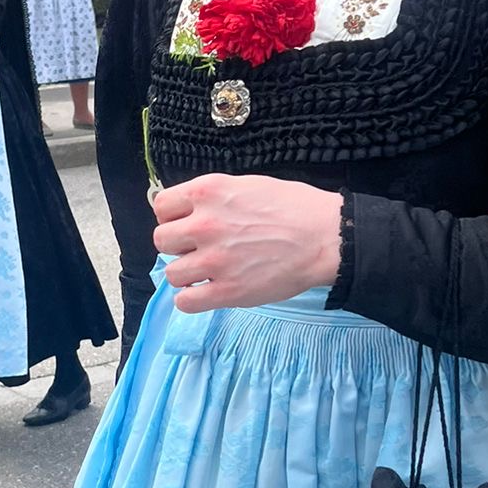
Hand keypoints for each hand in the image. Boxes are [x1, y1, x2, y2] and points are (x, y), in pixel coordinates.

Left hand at [152, 175, 341, 312]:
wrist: (326, 237)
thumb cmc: (294, 208)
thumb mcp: (247, 185)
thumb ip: (214, 197)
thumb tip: (190, 211)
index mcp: (209, 192)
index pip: (162, 206)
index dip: (173, 217)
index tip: (187, 224)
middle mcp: (205, 224)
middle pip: (161, 240)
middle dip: (178, 245)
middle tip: (200, 249)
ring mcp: (215, 259)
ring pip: (171, 273)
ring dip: (186, 274)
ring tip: (207, 272)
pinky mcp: (228, 291)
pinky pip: (185, 302)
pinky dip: (192, 300)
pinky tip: (208, 292)